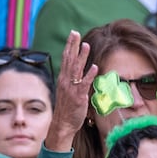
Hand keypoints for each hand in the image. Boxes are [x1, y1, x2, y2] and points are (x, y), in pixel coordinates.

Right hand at [47, 30, 97, 149]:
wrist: (62, 124)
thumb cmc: (67, 108)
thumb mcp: (68, 91)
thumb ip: (73, 79)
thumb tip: (80, 70)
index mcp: (63, 79)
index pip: (66, 58)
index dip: (70, 46)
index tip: (73, 34)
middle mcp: (66, 81)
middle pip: (69, 60)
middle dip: (73, 46)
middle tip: (75, 33)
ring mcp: (72, 89)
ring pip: (76, 70)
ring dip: (82, 57)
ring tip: (86, 45)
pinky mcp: (78, 97)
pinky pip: (84, 84)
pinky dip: (89, 75)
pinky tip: (94, 67)